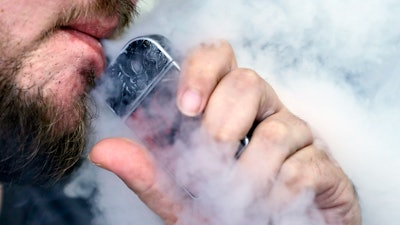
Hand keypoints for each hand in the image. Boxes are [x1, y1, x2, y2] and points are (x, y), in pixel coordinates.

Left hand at [89, 41, 360, 224]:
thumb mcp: (181, 197)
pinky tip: (273, 208)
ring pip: (277, 131)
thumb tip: (104, 150)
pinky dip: (280, 195)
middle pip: (250, 83)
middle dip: (223, 125)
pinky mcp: (326, 168)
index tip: (186, 108)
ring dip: (251, 175)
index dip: (203, 70)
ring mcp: (300, 139)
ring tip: (243, 199)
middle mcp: (267, 115)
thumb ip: (149, 174)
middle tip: (215, 159)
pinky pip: (304, 167)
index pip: (222, 60)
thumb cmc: (228, 215)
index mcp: (232, 111)